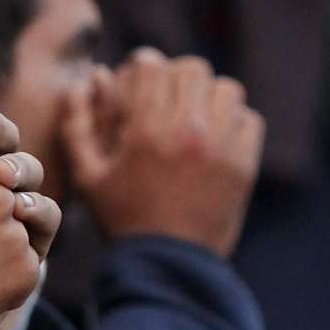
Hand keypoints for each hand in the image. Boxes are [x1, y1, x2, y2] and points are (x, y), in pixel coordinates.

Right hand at [62, 49, 264, 257]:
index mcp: (147, 130)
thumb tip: (84, 80)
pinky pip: (249, 120)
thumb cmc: (123, 220)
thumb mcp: (88, 176)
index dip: (142, 67)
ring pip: (227, 89)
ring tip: (195, 116)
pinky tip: (216, 139)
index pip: (152, 64)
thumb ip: (79, 125)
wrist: (169, 265)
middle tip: (168, 98)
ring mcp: (221, 147)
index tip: (139, 83)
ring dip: (209, 97)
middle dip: (176, 78)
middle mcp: (188, 131)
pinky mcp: (244, 165)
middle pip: (192, 69)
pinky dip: (235, 122)